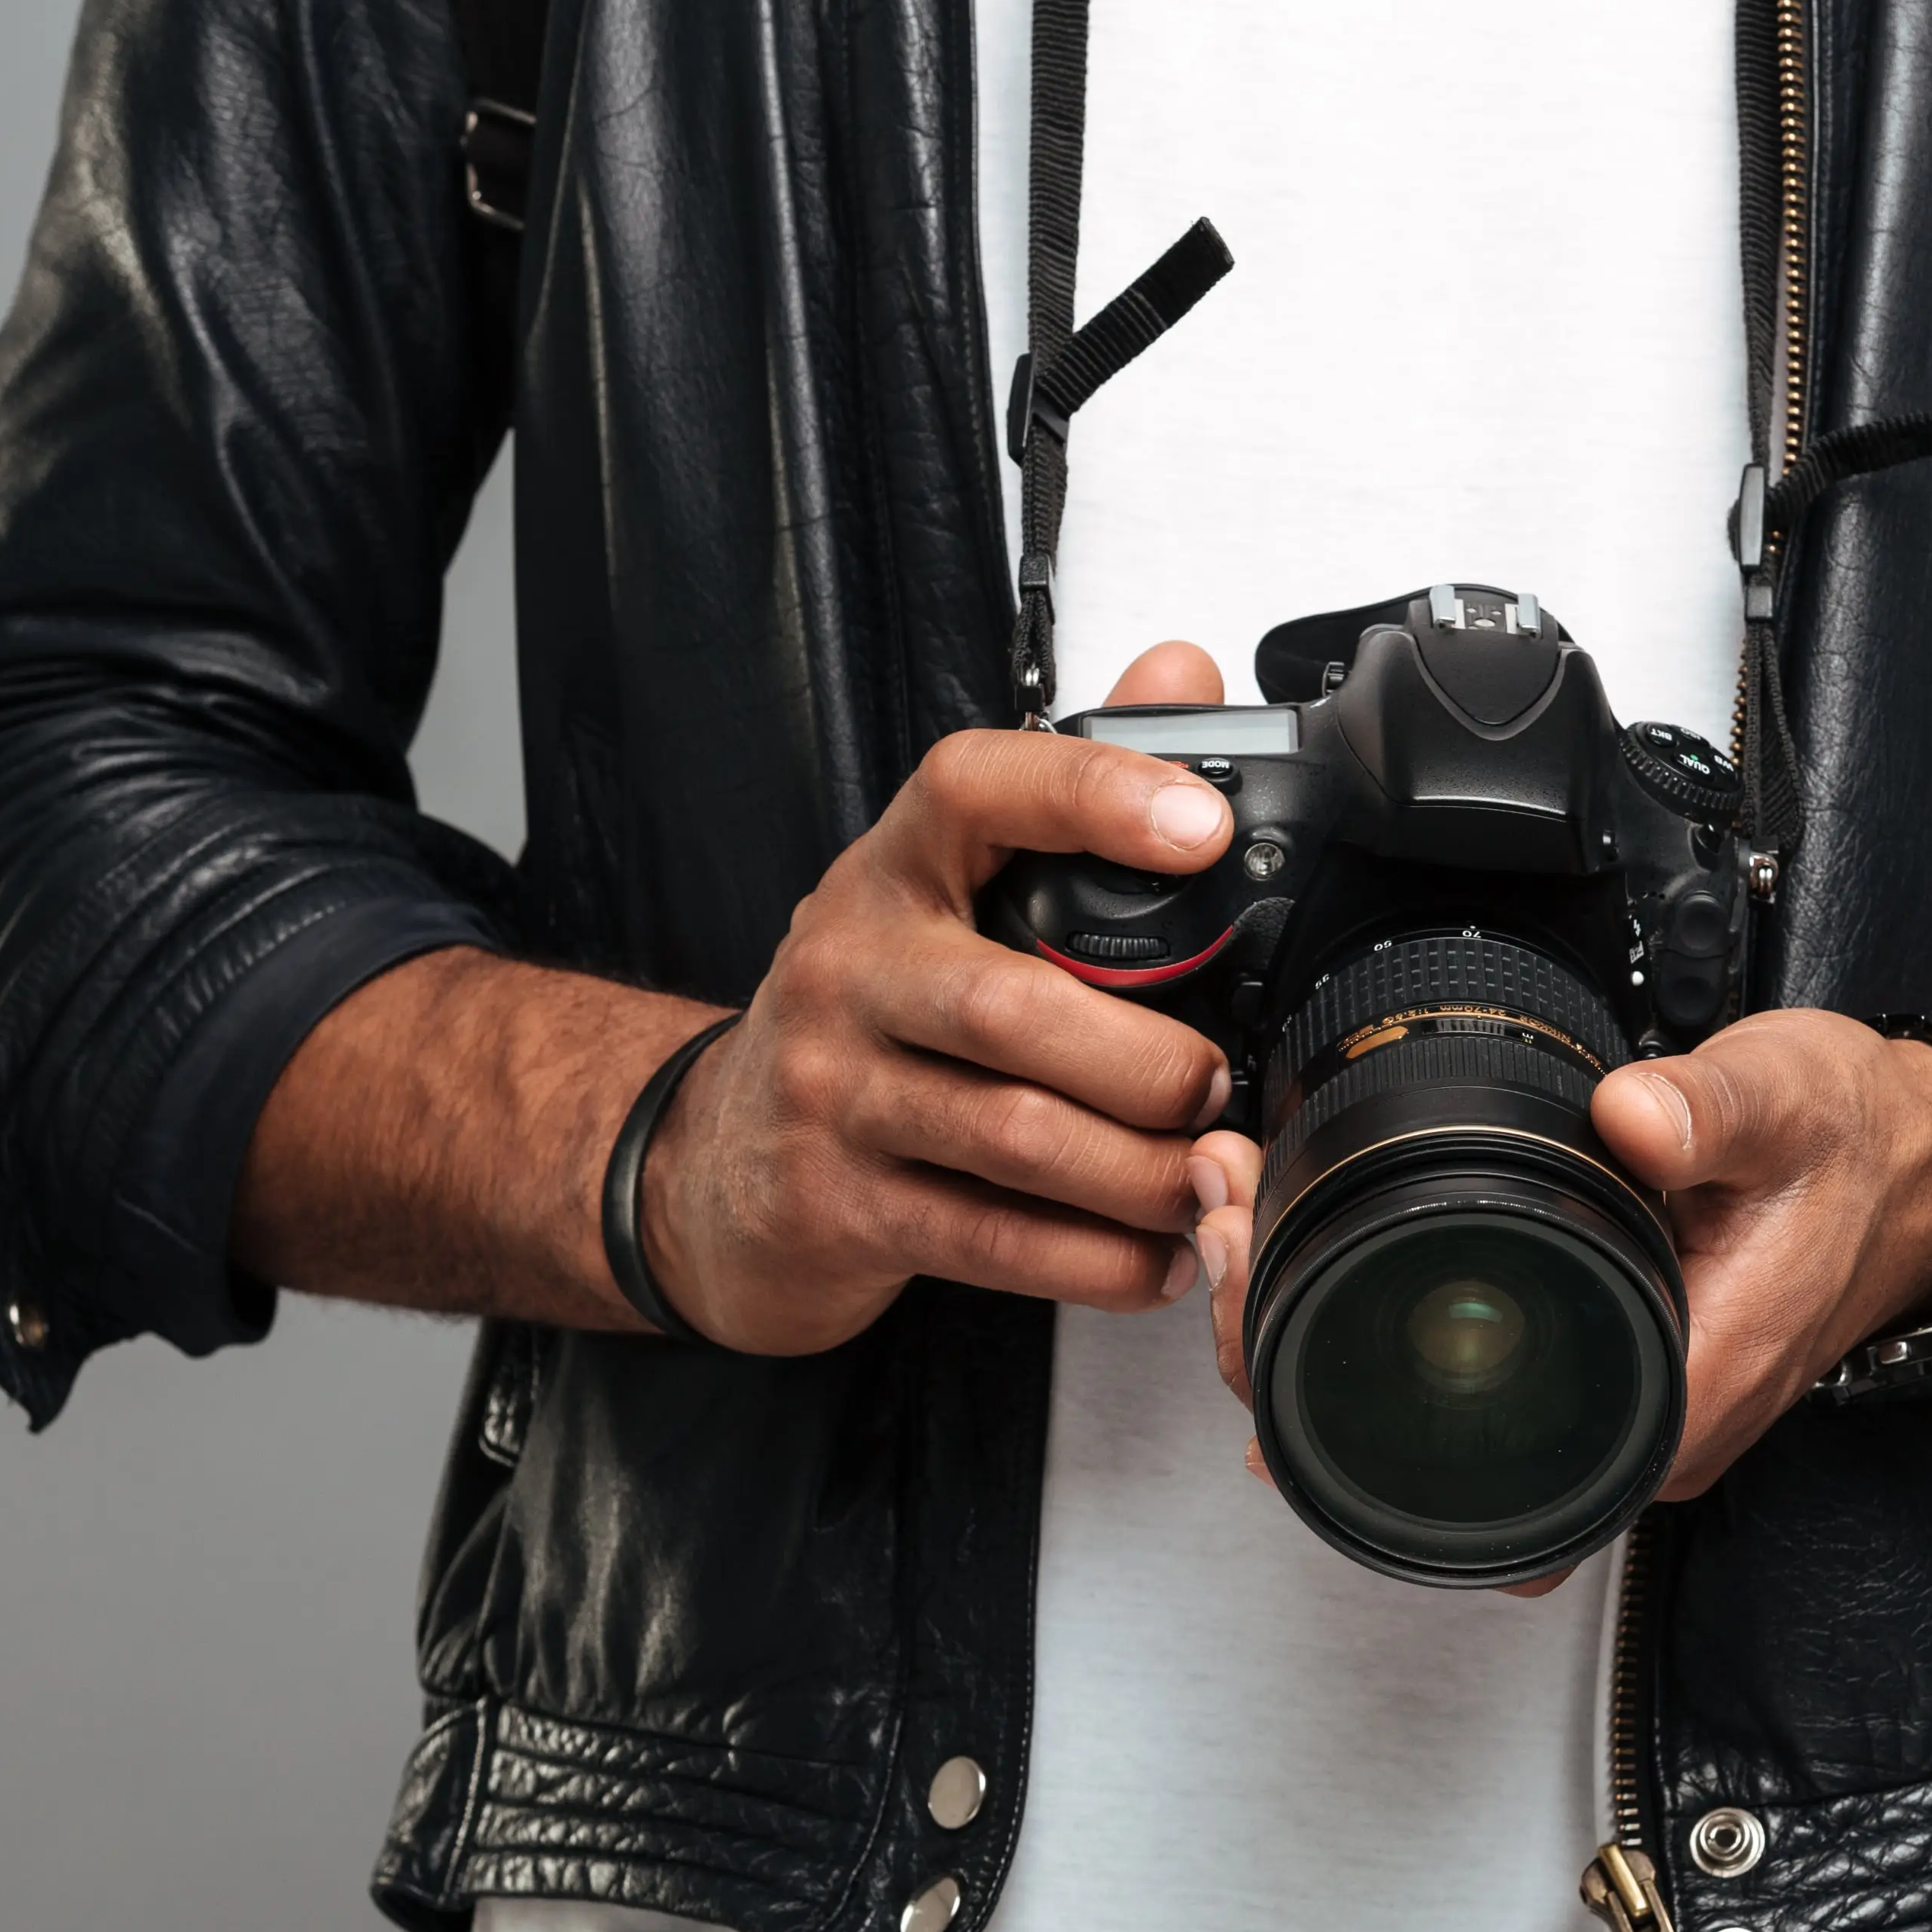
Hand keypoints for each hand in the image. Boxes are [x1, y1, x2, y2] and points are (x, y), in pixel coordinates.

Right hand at [639, 657, 1240, 1353]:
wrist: (713, 1167)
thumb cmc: (867, 1021)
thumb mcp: (943, 897)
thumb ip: (1067, 793)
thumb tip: (1179, 670)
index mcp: (893, 871)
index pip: (975, 789)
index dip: (1092, 796)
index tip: (1200, 824)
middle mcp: (849, 969)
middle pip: (1013, 1009)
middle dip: (1145, 1063)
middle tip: (1218, 1089)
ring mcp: (833, 1092)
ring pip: (1012, 1135)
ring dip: (1137, 1174)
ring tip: (1208, 1182)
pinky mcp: (837, 1206)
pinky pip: (988, 1239)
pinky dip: (1094, 1260)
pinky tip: (1154, 1261)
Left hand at [1186, 1006, 1931, 1566]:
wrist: (1924, 1169)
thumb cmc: (1861, 1154)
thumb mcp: (1789, 1102)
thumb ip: (1711, 1113)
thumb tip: (1633, 1119)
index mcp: (1668, 1404)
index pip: (1457, 1476)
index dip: (1326, 1398)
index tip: (1251, 1288)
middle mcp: (1629, 1442)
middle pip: (1405, 1466)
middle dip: (1281, 1352)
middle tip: (1220, 1228)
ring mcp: (1605, 1419)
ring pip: (1416, 1435)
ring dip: (1306, 1336)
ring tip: (1232, 1227)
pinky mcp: (1589, 1376)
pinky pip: (1446, 1396)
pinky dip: (1359, 1328)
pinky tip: (1297, 1257)